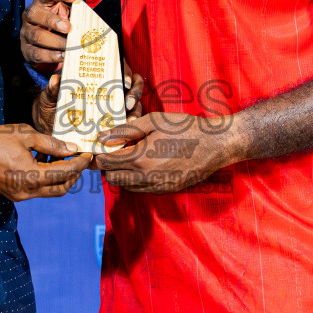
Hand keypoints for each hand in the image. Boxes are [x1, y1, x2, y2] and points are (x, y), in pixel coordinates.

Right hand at [0, 123, 90, 200]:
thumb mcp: (25, 135)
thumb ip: (51, 144)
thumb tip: (71, 149)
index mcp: (33, 177)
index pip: (67, 173)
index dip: (80, 163)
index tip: (88, 154)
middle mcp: (28, 192)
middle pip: (62, 188)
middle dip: (74, 175)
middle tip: (78, 159)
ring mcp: (20, 196)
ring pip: (49, 191)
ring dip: (59, 176)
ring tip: (59, 156)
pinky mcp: (13, 194)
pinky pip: (36, 189)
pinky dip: (45, 178)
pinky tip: (42, 161)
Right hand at [20, 0, 75, 73]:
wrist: (42, 46)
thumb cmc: (58, 26)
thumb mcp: (65, 16)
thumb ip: (72, 15)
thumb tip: (85, 19)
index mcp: (41, 3)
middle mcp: (30, 16)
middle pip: (35, 15)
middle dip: (52, 21)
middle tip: (68, 28)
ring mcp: (26, 33)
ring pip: (37, 36)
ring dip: (55, 41)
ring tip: (70, 46)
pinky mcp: (26, 50)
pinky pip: (36, 53)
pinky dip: (51, 56)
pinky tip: (63, 55)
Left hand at [32, 65, 146, 133]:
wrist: (50, 126)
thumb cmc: (52, 105)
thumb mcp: (50, 97)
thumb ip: (52, 90)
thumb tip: (55, 79)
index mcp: (97, 75)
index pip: (119, 67)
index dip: (126, 73)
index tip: (123, 82)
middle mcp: (110, 87)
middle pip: (133, 84)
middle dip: (134, 93)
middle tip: (128, 104)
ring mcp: (115, 104)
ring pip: (134, 103)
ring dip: (135, 111)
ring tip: (131, 121)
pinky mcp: (115, 121)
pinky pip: (128, 122)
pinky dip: (129, 127)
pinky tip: (126, 134)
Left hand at [93, 113, 241, 193]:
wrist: (216, 145)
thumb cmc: (185, 128)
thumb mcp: (154, 121)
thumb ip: (125, 130)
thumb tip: (102, 137)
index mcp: (140, 158)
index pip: (106, 162)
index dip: (97, 155)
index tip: (96, 148)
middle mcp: (145, 177)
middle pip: (111, 178)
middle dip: (107, 165)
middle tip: (113, 151)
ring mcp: (156, 186)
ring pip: (125, 186)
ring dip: (121, 173)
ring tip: (129, 156)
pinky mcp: (166, 190)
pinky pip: (141, 189)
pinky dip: (135, 180)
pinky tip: (144, 164)